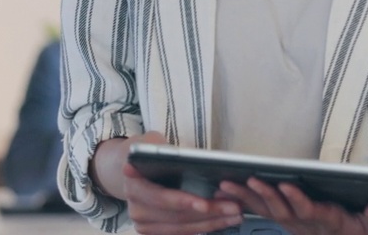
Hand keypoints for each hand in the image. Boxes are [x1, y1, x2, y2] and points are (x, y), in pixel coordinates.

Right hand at [92, 132, 243, 234]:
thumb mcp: (153, 142)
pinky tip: (224, 219)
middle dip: (208, 213)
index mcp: (134, 186)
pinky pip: (184, 231)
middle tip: (234, 207)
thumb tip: (186, 158)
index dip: (183, 201)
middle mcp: (136, 209)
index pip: (161, 197)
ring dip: (212, 222)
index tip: (204, 204)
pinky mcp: (156, 230)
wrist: (131, 167)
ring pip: (183, 227)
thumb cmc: (148, 152)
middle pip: (177, 216)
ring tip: (236, 214)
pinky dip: (205, 226)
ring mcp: (145, 224)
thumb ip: (164, 151)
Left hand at [219, 177, 367, 234]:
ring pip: (268, 211)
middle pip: (280, 210)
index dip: (297, 199)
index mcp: (327, 221)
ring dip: (247, 198)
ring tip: (227, 185)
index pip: (309, 211)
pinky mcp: (291, 222)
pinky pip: (266, 212)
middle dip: (262, 195)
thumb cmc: (365, 233)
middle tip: (246, 181)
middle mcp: (307, 225)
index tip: (287, 186)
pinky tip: (232, 193)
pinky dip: (248, 202)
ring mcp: (296, 225)